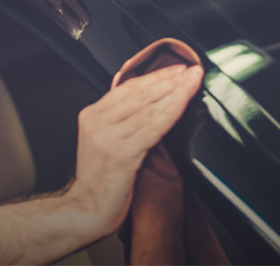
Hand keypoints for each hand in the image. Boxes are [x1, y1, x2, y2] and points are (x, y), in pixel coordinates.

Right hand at [66, 64, 203, 236]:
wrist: (86, 210)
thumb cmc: (101, 179)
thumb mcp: (104, 140)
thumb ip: (120, 118)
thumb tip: (146, 96)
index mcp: (92, 115)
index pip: (127, 87)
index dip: (155, 76)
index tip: (176, 69)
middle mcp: (97, 123)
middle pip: (139, 93)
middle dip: (169, 79)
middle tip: (192, 70)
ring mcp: (108, 138)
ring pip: (149, 108)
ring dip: (175, 91)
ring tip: (193, 81)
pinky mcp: (121, 154)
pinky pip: (153, 127)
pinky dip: (171, 111)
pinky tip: (184, 101)